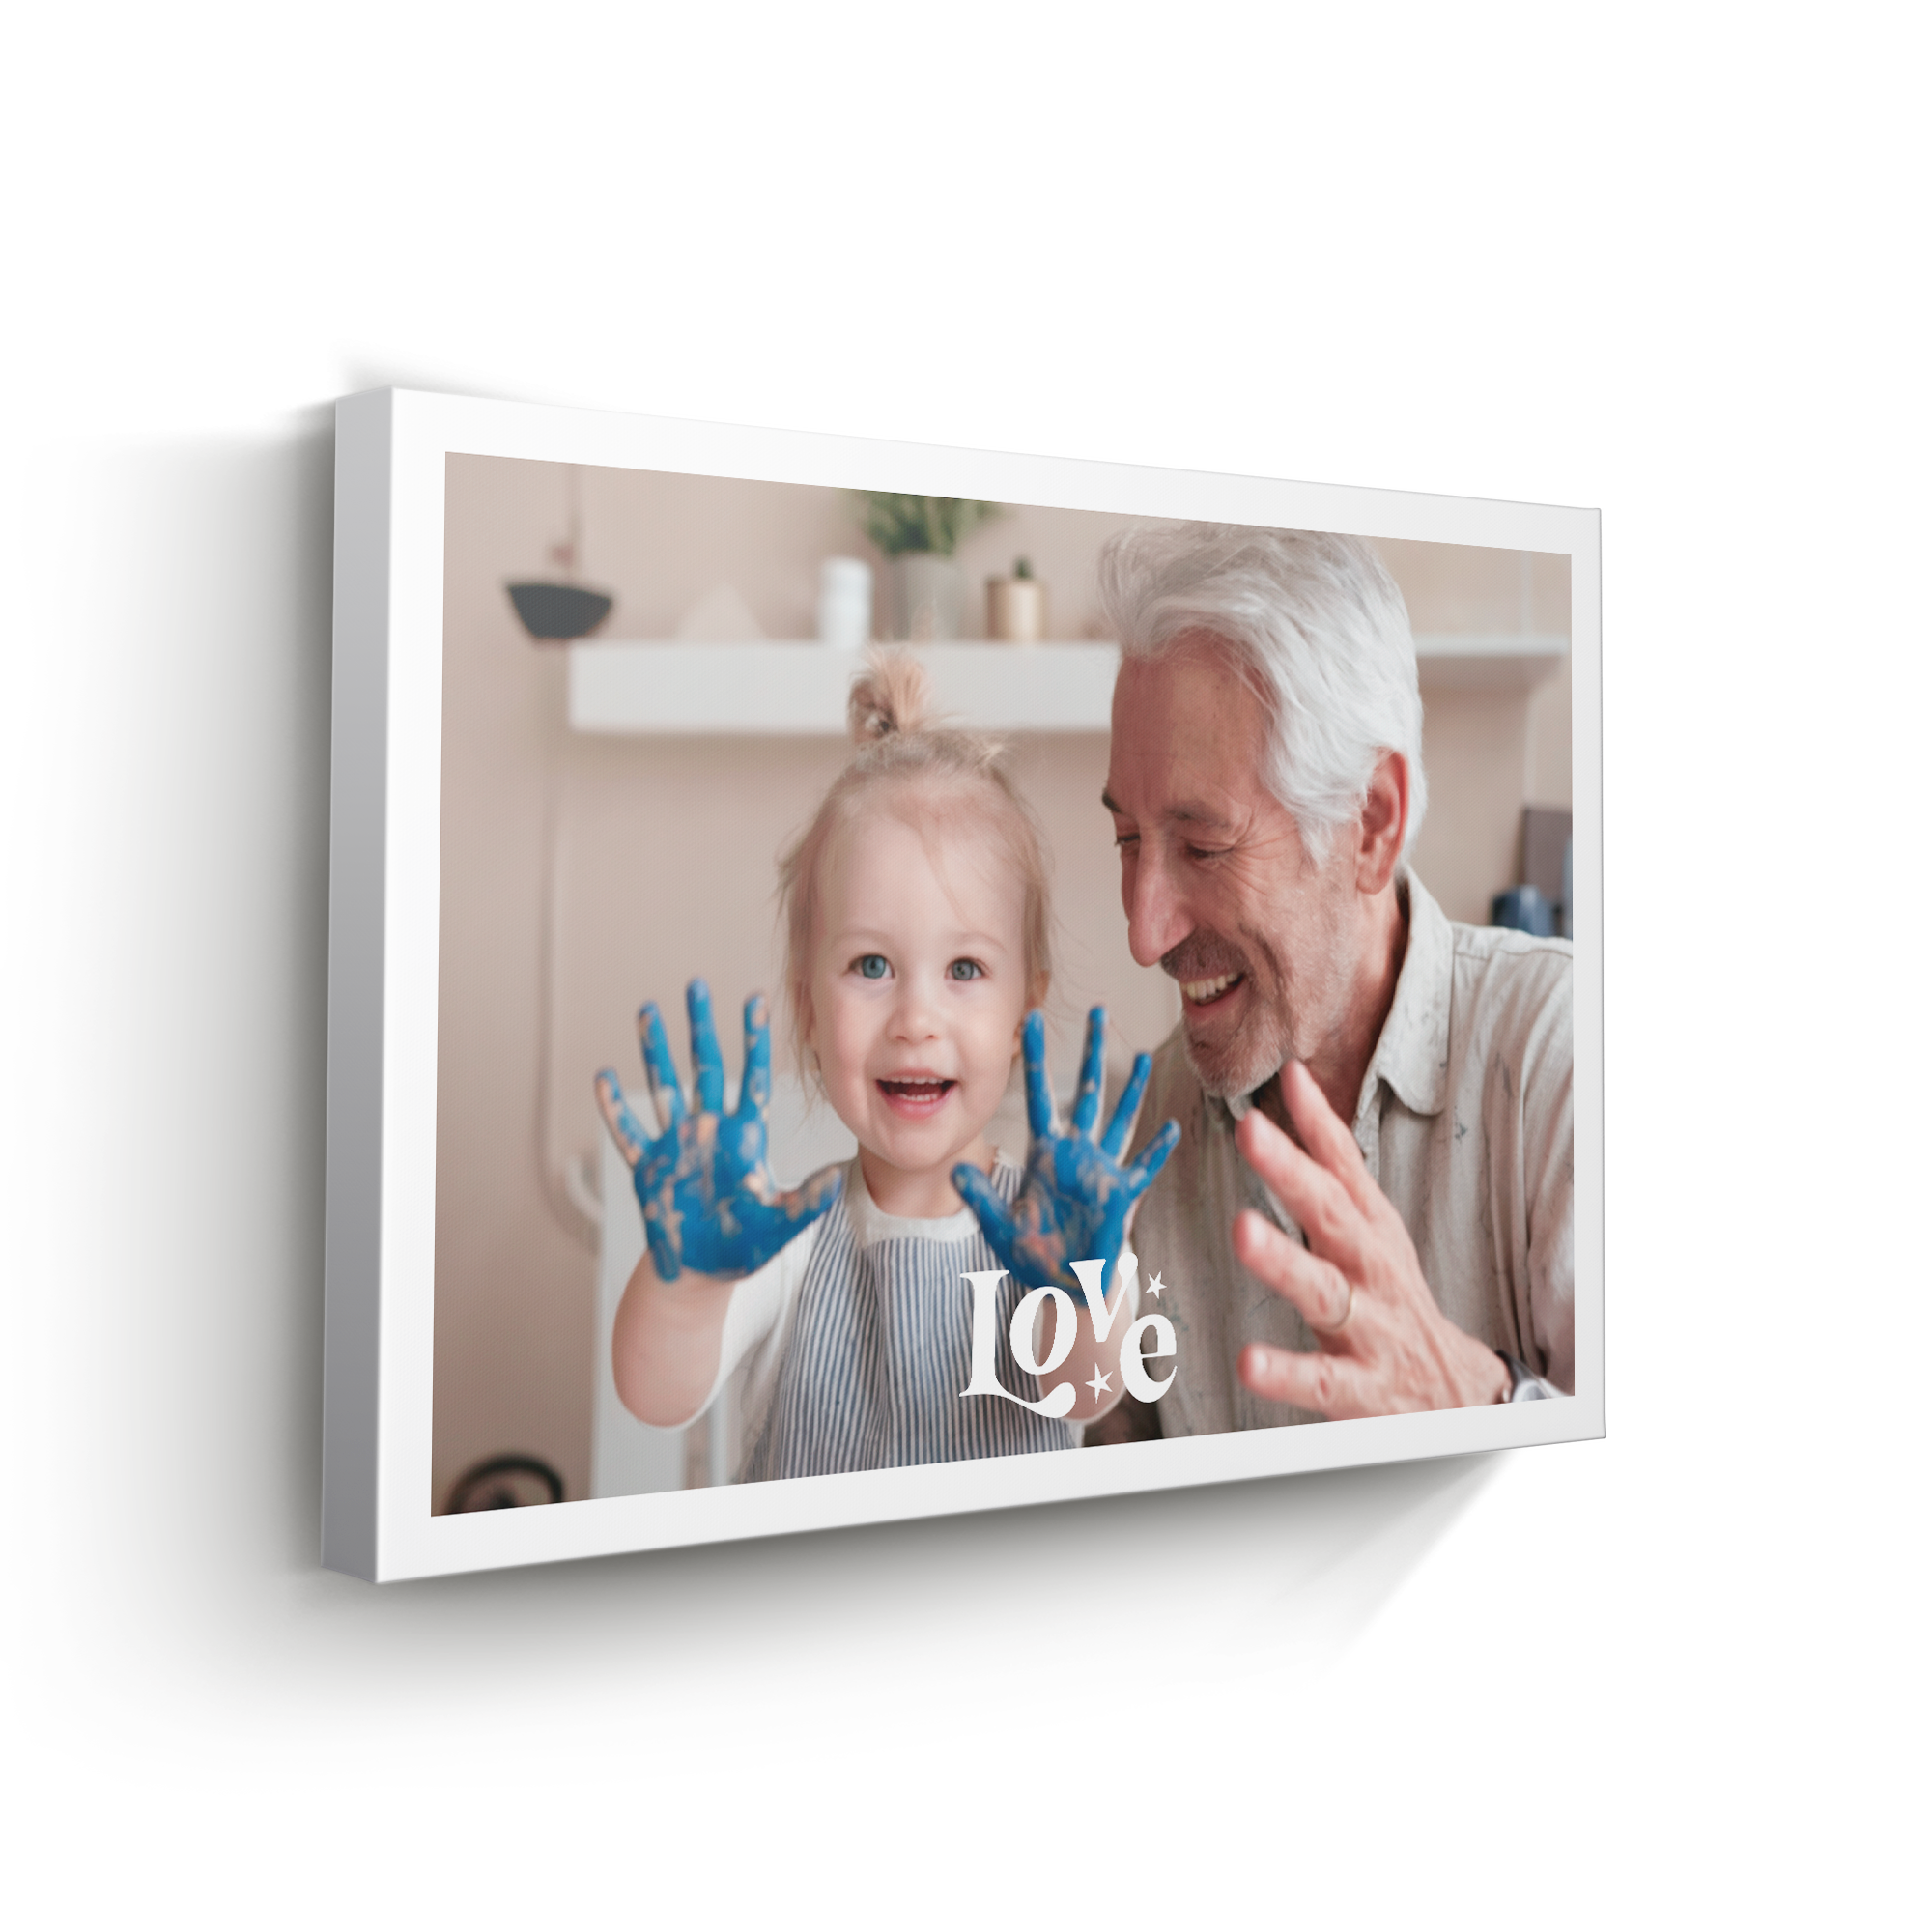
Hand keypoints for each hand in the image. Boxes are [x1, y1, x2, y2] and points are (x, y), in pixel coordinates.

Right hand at [595, 980, 844, 1282]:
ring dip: (654, 1051)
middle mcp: (709, 1131)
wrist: (704, 1271)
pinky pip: (628, 1135)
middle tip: (696, 984)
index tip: (756, 1000)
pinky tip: (602, 1078)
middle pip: (704, 1067)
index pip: (752, 1078)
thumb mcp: (781, 1223)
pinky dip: (614, 1109)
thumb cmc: (745, 1246)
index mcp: (744, 1137)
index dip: (754, 1040)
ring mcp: (676, 1145)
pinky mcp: (649, 1168)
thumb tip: (837, 1178)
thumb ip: (806, 1201)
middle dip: (700, 1026)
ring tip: (647, 1010)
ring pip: (664, 1087)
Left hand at [953, 1008, 1180, 1300]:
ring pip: (1119, 1119)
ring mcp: (1101, 1170)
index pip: (1039, 1095)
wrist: (1061, 1283)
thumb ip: (981, 1197)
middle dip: (1091, 1053)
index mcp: (1043, 1154)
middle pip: (1086, 1092)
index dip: (1035, 1059)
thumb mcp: (1000, 1225)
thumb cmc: (1031, 1255)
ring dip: (1132, 1088)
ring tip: (1141, 1053)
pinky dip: (1156, 1150)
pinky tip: (1171, 1128)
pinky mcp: (1121, 1195)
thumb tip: (955, 1170)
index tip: (1030, 1019)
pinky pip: (1142, 1168)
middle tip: (1098, 1011)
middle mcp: (1075, 1153)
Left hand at [1233, 1061, 1510, 1416]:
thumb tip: (1296, 1078)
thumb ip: (1333, 1157)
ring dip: (1284, 1261)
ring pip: (1324, 1290)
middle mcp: (1370, 1270)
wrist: (1457, 1393)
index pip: (1345, 1168)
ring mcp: (1369, 1327)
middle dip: (1291, 1171)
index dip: (1319, 1122)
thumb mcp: (1372, 1224)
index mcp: (1369, 1231)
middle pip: (1332, 1214)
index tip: (1291, 1076)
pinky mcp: (1361, 1386)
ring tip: (1243, 1231)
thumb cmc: (1393, 1295)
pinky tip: (1250, 1362)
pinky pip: (1320, 1380)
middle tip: (1251, 1131)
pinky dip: (1286, 1372)